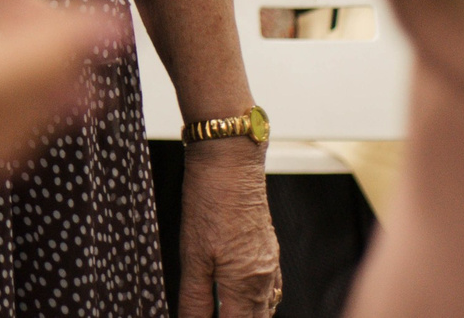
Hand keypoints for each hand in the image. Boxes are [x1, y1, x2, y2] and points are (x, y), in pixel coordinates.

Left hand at [179, 138, 281, 317]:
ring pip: (265, 307)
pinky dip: (256, 301)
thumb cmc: (209, 202)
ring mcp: (270, 263)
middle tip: (213, 315)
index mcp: (245, 285)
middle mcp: (264, 279)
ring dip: (247, 317)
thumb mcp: (192, 256)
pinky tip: (241, 299)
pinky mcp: (269, 250)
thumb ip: (195, 298)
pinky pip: (270, 289)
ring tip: (224, 312)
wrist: (230, 162)